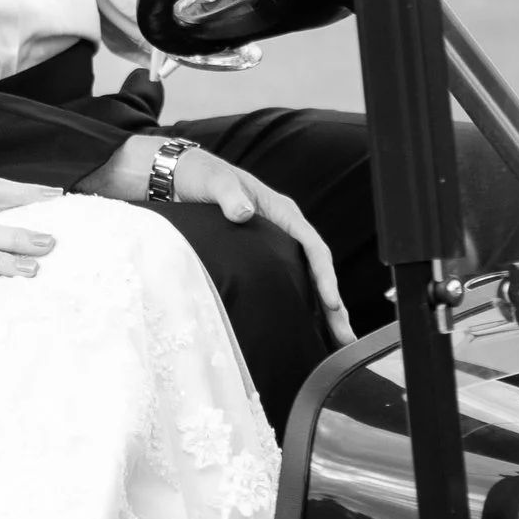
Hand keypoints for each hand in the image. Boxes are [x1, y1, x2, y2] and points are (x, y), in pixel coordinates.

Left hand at [81, 135, 353, 343]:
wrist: (173, 178)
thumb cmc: (197, 175)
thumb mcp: (214, 180)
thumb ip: (228, 194)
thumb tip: (242, 212)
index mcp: (281, 211)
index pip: (313, 247)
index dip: (324, 277)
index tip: (330, 303)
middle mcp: (283, 230)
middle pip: (316, 270)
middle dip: (332, 305)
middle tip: (346, 338)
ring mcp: (272, 245)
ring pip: (304, 281)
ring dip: (321, 311)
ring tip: (335, 343)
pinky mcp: (257, 258)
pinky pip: (285, 284)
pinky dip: (298, 306)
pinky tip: (302, 328)